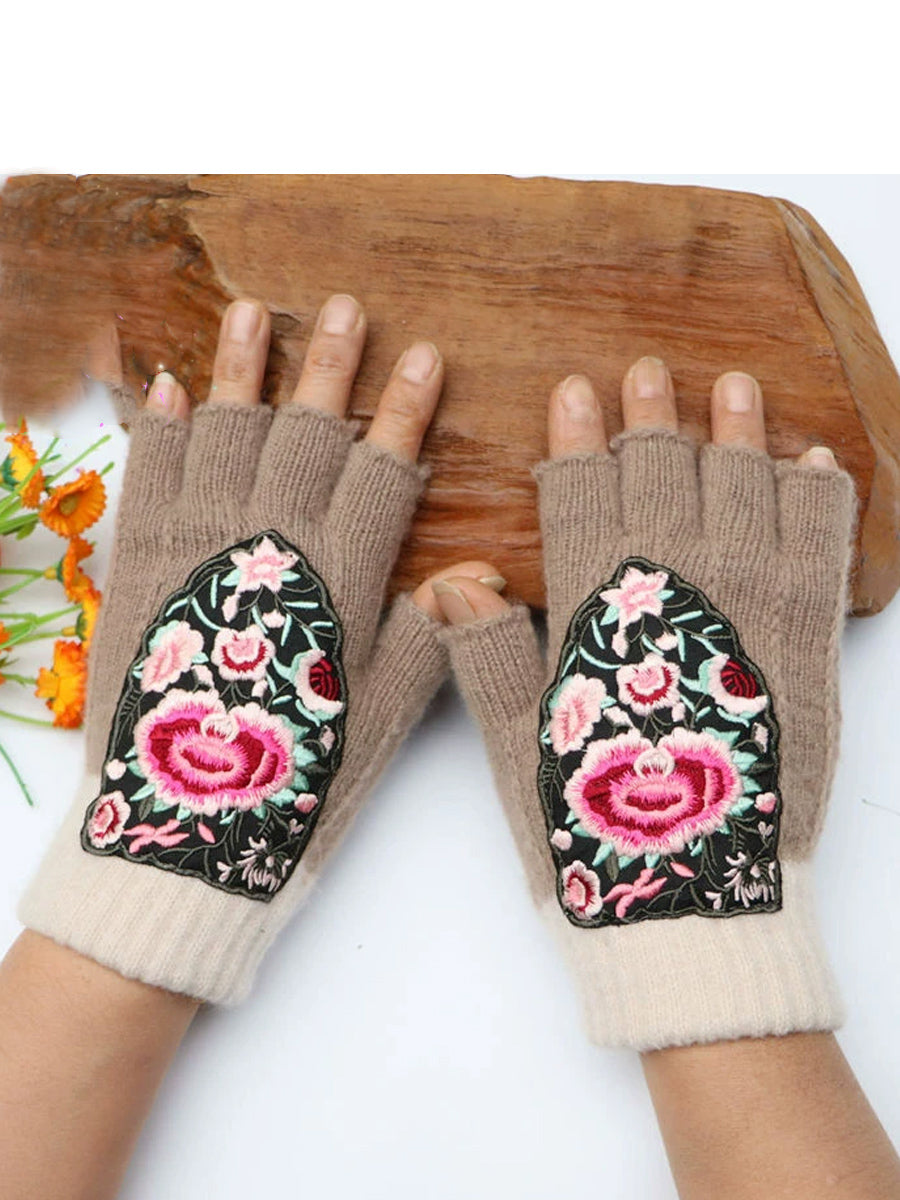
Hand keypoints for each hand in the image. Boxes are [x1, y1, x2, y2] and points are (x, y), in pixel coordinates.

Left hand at [18, 295, 496, 1003]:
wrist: (181, 833)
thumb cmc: (299, 782)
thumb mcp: (383, 718)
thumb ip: (431, 636)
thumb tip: (480, 572)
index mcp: (336, 578)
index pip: (382, 470)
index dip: (406, 412)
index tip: (426, 357)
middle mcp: (266, 544)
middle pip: (305, 433)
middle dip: (331, 366)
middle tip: (345, 308)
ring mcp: (192, 547)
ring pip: (223, 434)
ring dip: (242, 368)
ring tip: (257, 312)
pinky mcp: (134, 568)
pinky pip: (147, 478)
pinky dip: (159, 428)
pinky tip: (172, 385)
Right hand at [433, 356, 854, 1049]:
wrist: (697, 904)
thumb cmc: (592, 831)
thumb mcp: (517, 748)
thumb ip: (489, 654)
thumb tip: (456, 578)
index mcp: (595, 616)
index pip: (583, 499)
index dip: (578, 441)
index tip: (576, 392)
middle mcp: (674, 594)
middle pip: (663, 477)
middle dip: (651, 418)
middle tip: (645, 372)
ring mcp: (750, 610)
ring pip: (746, 491)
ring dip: (738, 432)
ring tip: (732, 386)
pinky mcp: (809, 643)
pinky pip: (825, 546)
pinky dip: (822, 498)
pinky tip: (811, 461)